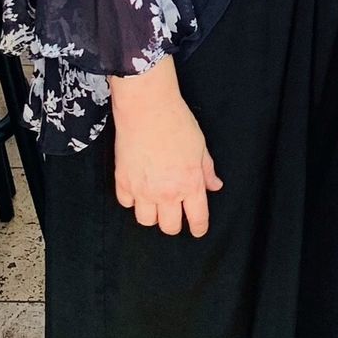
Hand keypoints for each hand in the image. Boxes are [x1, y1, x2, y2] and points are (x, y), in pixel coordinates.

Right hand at [111, 60, 222, 235]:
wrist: (147, 108)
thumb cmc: (177, 122)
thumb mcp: (200, 146)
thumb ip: (207, 171)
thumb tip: (215, 185)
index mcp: (190, 184)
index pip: (197, 219)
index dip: (199, 228)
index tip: (198, 229)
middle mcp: (166, 192)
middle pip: (169, 227)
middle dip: (174, 223)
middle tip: (175, 213)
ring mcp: (142, 190)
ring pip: (146, 220)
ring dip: (152, 214)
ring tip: (155, 202)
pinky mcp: (123, 182)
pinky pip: (126, 203)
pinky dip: (132, 200)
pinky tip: (138, 189)